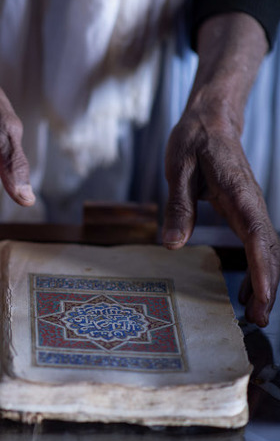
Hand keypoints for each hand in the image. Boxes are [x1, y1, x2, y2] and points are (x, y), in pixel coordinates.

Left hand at [163, 13, 279, 325]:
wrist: (210, 120)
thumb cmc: (193, 141)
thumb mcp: (178, 170)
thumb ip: (178, 207)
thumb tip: (171, 245)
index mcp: (238, 194)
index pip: (257, 238)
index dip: (262, 271)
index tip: (262, 299)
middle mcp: (251, 204)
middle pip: (269, 250)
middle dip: (268, 286)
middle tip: (258, 320)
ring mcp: (250, 208)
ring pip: (266, 250)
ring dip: (264, 281)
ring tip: (254, 313)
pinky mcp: (243, 210)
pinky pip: (256, 243)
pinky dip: (256, 267)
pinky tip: (246, 287)